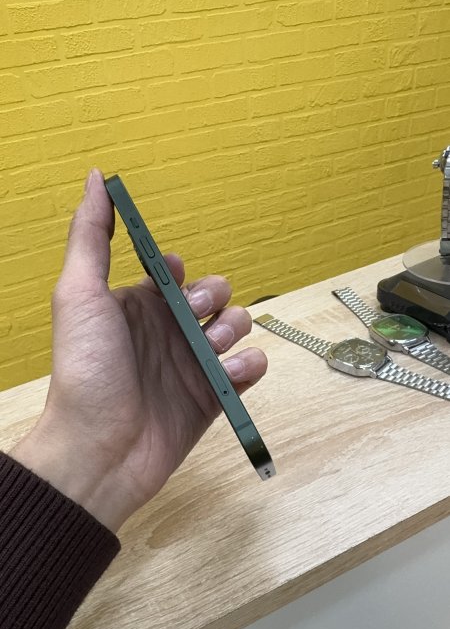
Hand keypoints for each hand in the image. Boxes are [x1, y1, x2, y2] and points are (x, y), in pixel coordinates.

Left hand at [10, 169, 267, 532]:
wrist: (100, 449)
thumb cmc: (85, 372)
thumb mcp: (79, 296)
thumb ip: (91, 237)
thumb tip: (95, 178)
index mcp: (137, 307)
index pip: (176, 274)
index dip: (182, 272)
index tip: (174, 279)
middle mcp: (167, 332)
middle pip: (215, 296)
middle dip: (214, 299)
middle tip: (196, 319)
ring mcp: (192, 365)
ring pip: (237, 328)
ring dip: (234, 330)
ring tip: (213, 352)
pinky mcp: (214, 397)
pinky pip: (249, 369)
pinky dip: (248, 366)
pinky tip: (230, 374)